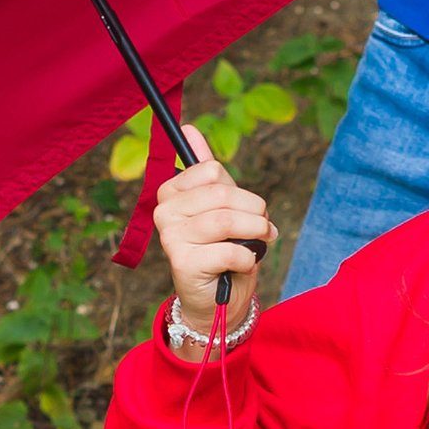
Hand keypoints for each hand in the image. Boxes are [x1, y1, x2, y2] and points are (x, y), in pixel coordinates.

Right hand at [155, 132, 268, 334]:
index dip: (240, 191)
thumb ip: (206, 172)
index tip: (246, 209)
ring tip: (260, 243)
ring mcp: (170, 237)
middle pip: (222, 194)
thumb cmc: (220, 249)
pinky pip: (230, 250)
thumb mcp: (219, 207)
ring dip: (256, 233)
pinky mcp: (182, 262)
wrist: (215, 300)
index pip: (212, 171)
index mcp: (171, 191)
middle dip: (254, 211)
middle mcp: (164, 211)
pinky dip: (248, 258)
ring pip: (226, 220)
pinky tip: (243, 264)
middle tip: (263, 228)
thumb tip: (189, 128)